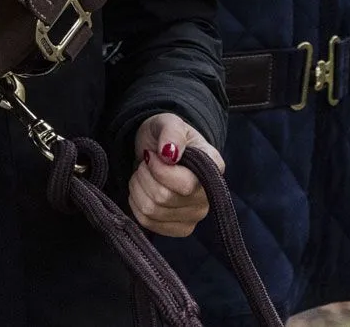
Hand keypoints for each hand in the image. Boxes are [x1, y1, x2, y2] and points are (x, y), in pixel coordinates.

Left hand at [128, 112, 225, 237]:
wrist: (158, 150)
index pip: (185, 185)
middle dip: (145, 175)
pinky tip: (143, 189)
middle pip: (163, 198)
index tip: (154, 154)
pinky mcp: (180, 227)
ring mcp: (195, 215)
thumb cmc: (166, 135)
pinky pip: (148, 222)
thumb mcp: (168, 122)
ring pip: (152, 211)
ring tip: (144, 173)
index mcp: (213, 168)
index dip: (160, 170)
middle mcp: (208, 197)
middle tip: (147, 163)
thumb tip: (170, 154)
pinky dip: (136, 203)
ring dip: (138, 187)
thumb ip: (171, 132)